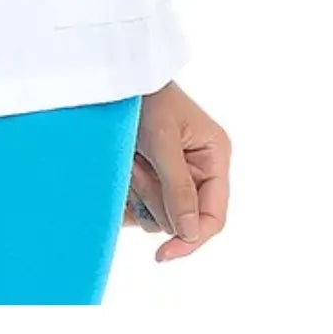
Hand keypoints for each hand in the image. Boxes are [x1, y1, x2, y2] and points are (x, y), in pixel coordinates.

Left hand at [123, 80, 229, 260]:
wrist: (117, 78)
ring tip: (130, 157)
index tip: (163, 255)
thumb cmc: (146, 99)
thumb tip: (190, 234)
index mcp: (215, 158)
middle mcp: (200, 170)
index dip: (192, 240)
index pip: (213, 216)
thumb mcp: (163, 141)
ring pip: (158, 214)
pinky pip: (140, 205)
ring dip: (138, 190)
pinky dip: (127, 192)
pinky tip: (122, 168)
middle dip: (154, 196)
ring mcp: (176, 175)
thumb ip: (178, 188)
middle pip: (181, 219)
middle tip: (137, 163)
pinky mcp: (153, 176)